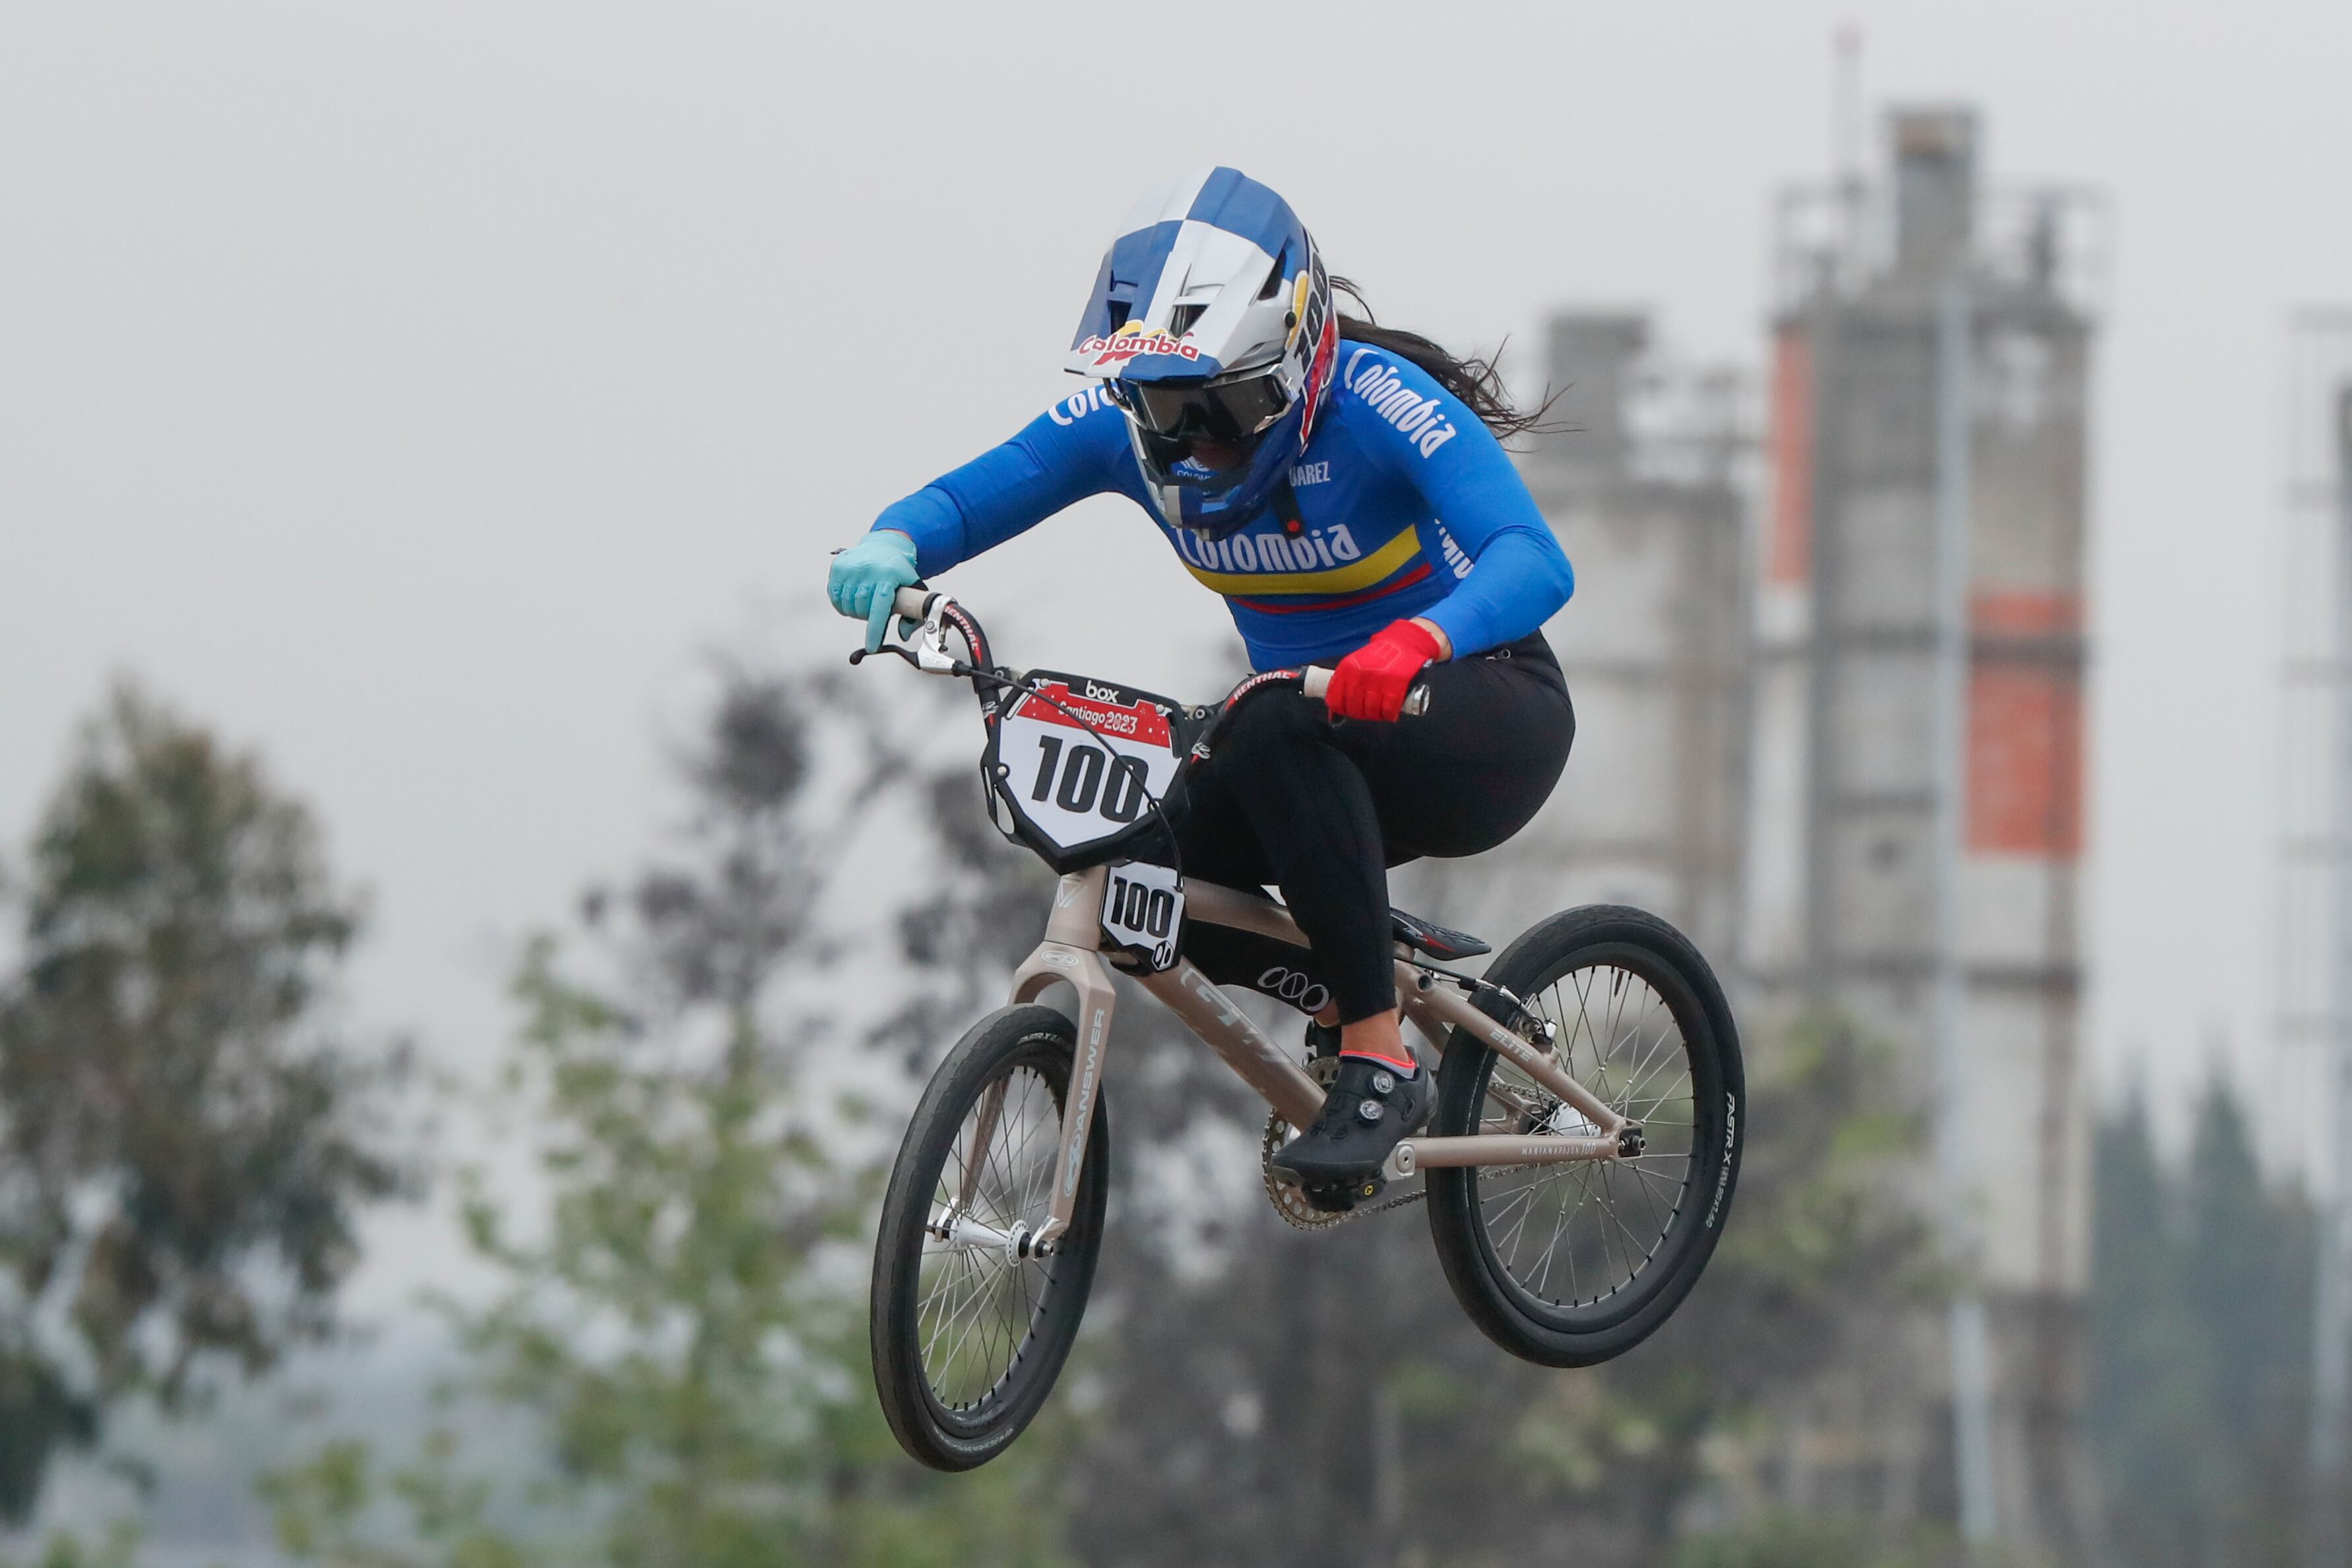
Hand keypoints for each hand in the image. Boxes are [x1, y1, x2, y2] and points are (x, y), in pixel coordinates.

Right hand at [827, 531, 920, 652]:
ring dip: (855, 611)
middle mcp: (869, 570)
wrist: (884, 545)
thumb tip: (904, 635)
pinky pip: (834, 597)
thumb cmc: (899, 572)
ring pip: (847, 606)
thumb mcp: (912, 588)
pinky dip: (842, 604)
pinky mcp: (838, 567)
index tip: (872, 647)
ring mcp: (851, 567)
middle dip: (868, 617)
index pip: (879, 608)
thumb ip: (912, 614)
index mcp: (889, 575)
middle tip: (874, 609)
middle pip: (862, 611)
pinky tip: (851, 597)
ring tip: (864, 601)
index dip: (875, 630)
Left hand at [1325, 619, 1442, 721]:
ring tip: (1379, 713)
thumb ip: (1346, 682)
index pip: (1336, 699)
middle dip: (1360, 714)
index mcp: (1347, 668)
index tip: (1346, 713)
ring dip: (1375, 716)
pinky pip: (1388, 710)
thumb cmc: (1381, 654)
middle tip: (1366, 713)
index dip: (1341, 711)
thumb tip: (1334, 710)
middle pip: (1354, 708)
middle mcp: (1360, 675)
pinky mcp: (1396, 685)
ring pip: (1371, 711)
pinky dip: (1389, 715)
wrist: (1405, 642)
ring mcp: (1378, 680)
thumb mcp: (1357, 662)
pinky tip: (1390, 714)